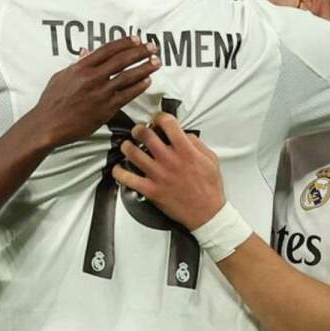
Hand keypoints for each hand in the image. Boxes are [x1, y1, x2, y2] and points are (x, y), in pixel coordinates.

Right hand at [27, 36, 160, 147]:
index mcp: (81, 67)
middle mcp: (93, 77)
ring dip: (144, 68)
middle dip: (140, 52)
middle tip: (152, 47)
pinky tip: (147, 81)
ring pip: (128, 77)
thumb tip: (87, 52)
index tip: (136, 39)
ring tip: (156, 62)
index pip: (108, 50)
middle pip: (122, 60)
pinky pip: (127, 95)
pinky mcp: (106, 109)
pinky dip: (138, 87)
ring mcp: (101, 93)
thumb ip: (77, 64)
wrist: (48, 124)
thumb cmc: (51, 101)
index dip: (125, 43)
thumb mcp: (61, 77)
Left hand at [112, 114, 226, 230]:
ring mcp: (158, 175)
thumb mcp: (210, 159)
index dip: (159, 117)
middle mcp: (169, 160)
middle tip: (139, 130)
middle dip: (139, 128)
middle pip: (145, 135)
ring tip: (128, 145)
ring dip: (127, 146)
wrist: (207, 213)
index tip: (157, 119)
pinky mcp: (150, 190)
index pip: (168, 124)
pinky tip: (118, 168)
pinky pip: (127, 179)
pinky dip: (119, 172)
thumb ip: (196, 143)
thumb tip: (183, 133)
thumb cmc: (209, 188)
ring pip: (133, 153)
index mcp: (185, 151)